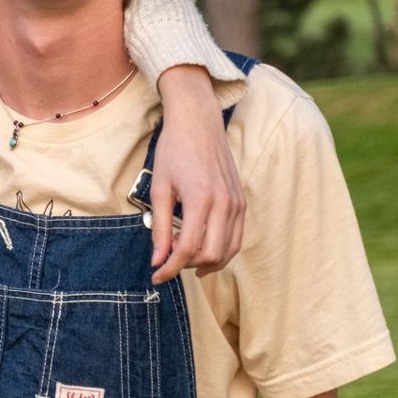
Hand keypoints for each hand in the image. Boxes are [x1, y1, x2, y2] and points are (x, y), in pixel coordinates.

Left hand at [148, 66, 244, 283]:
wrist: (199, 122)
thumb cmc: (174, 150)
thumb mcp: (159, 188)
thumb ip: (159, 226)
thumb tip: (158, 260)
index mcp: (201, 199)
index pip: (188, 249)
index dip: (170, 268)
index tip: (156, 276)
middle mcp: (225, 204)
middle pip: (211, 255)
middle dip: (187, 266)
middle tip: (167, 262)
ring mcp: (237, 203)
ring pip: (228, 250)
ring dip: (206, 262)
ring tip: (183, 259)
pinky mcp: (242, 201)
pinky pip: (236, 237)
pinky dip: (221, 250)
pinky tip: (202, 250)